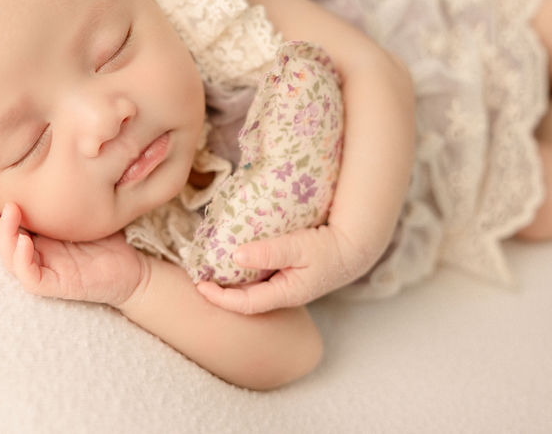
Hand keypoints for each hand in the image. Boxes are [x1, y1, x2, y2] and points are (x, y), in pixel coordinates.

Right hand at [0, 192, 145, 306]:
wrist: (133, 269)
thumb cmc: (107, 239)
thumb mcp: (83, 210)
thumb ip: (67, 191)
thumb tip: (60, 154)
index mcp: (36, 237)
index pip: (3, 223)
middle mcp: (34, 254)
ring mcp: (43, 270)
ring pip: (9, 257)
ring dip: (4, 234)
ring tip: (11, 210)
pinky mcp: (55, 286)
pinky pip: (29, 277)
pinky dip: (22, 260)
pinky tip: (24, 241)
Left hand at [195, 223, 370, 314]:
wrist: (354, 248)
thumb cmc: (329, 248)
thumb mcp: (299, 247)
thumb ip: (269, 251)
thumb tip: (235, 254)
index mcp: (285, 293)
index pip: (245, 304)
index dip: (219, 297)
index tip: (199, 284)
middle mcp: (282, 294)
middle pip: (244, 300)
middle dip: (220, 291)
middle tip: (198, 275)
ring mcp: (284, 286)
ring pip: (251, 289)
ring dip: (230, 281)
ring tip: (210, 268)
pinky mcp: (287, 275)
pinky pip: (259, 278)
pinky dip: (243, 272)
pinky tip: (234, 259)